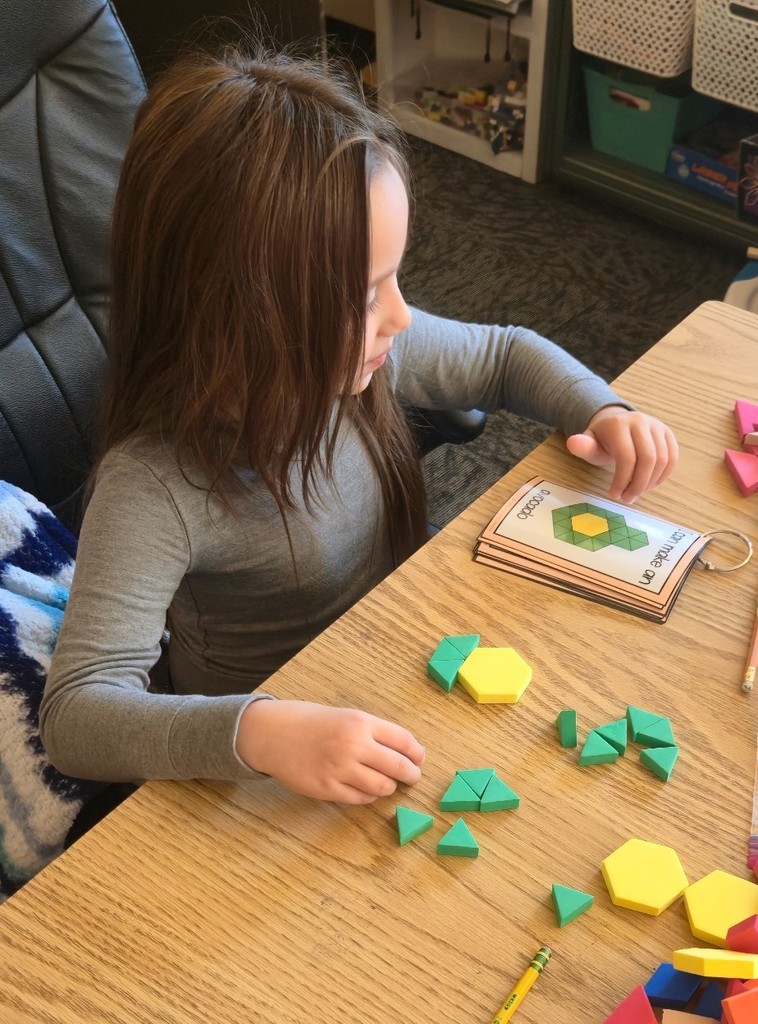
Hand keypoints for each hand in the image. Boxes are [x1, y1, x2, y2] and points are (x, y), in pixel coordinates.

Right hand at [235, 699, 424, 803]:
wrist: (274, 734)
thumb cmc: (311, 722)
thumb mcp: (345, 716)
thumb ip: (372, 732)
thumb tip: (404, 751)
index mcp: (360, 722)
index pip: (403, 740)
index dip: (416, 753)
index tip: (419, 758)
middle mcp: (353, 745)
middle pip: (398, 766)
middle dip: (411, 774)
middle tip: (412, 776)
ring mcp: (340, 769)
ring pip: (382, 787)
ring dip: (389, 786)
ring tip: (387, 782)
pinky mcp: (328, 789)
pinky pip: (360, 798)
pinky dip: (369, 796)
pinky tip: (365, 788)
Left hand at [565, 406, 678, 503]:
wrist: (617, 423)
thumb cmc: (601, 439)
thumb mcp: (588, 443)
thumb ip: (582, 446)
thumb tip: (573, 443)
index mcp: (619, 424)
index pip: (627, 456)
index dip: (622, 480)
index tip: (614, 495)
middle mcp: (641, 422)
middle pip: (648, 459)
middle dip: (639, 484)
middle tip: (628, 499)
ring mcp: (657, 426)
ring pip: (663, 460)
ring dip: (651, 482)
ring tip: (636, 492)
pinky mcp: (667, 434)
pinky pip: (673, 458)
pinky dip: (663, 475)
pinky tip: (649, 484)